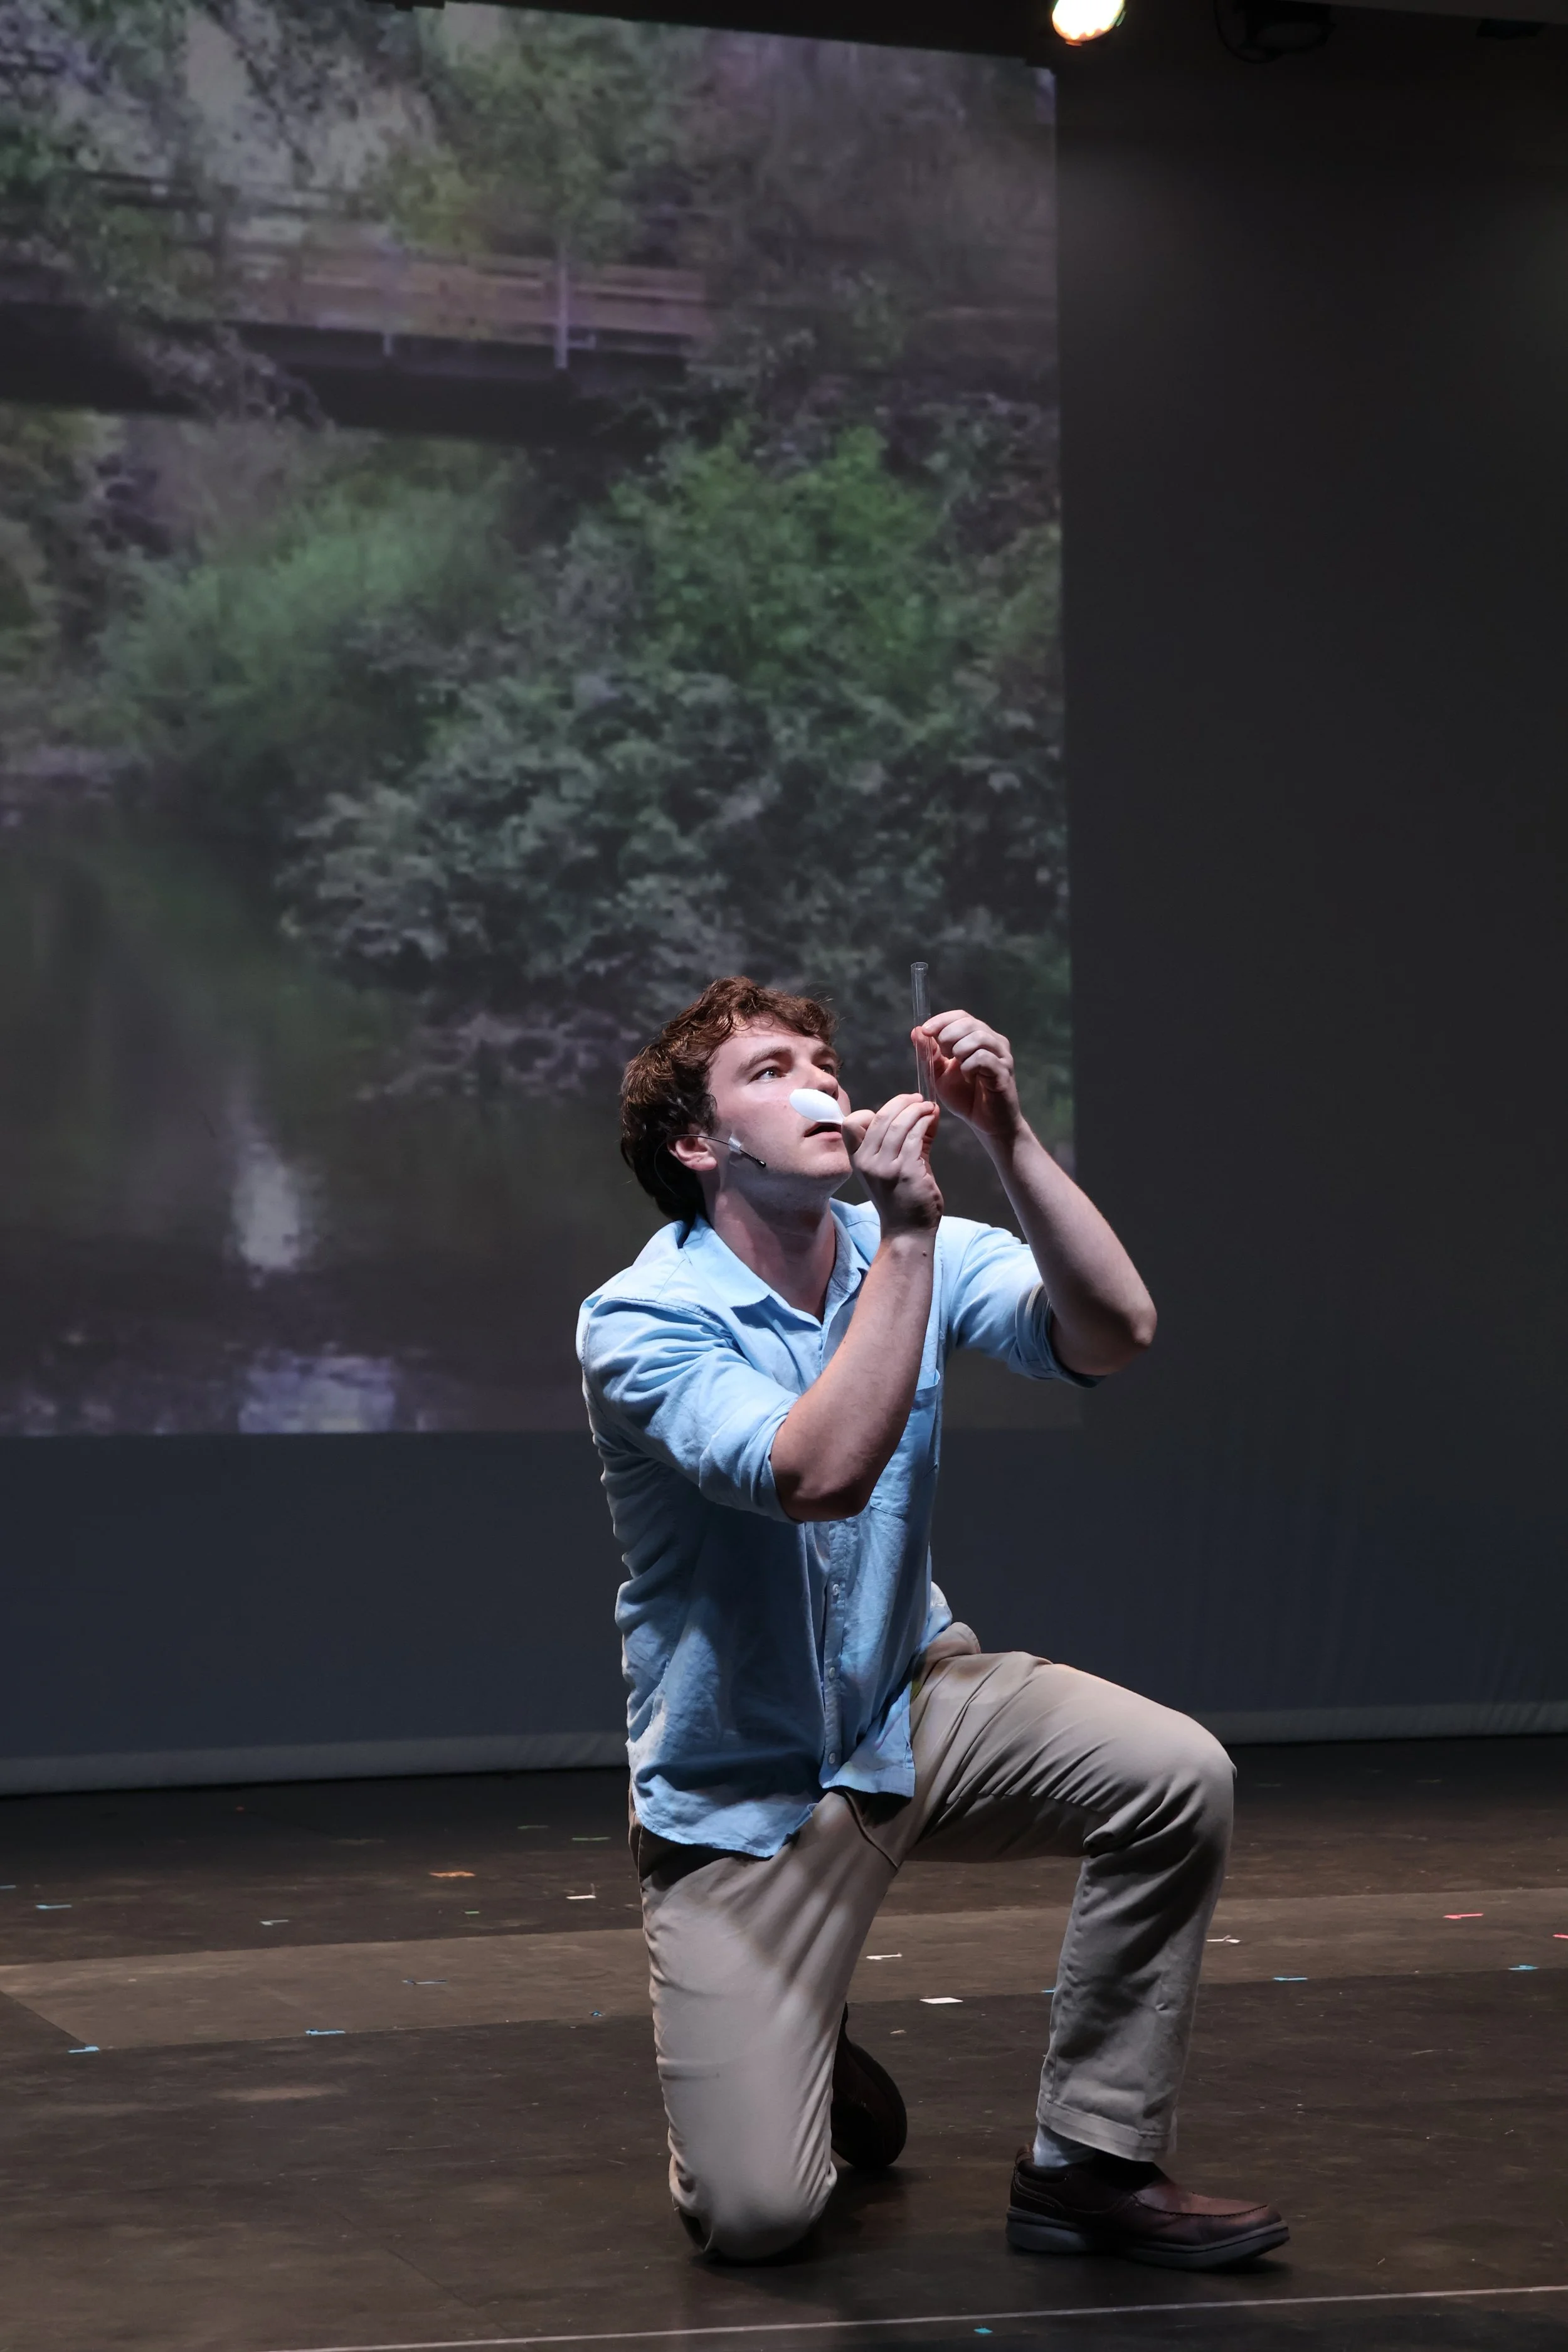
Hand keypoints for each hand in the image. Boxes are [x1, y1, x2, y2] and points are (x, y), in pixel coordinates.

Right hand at [845, 1092, 942, 1235]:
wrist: (907, 1232)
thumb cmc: (902, 1199)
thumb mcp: (894, 1166)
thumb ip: (907, 1138)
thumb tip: (926, 1109)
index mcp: (858, 1160)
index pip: (850, 1123)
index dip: (871, 1111)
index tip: (893, 1111)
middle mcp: (867, 1162)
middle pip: (879, 1117)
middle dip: (901, 1102)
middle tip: (917, 1099)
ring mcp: (885, 1167)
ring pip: (898, 1123)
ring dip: (916, 1109)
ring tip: (927, 1107)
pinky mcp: (906, 1171)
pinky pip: (914, 1136)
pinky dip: (924, 1121)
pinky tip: (931, 1118)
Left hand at [917, 1010, 1023, 1142]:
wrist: (986, 1124)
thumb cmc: (966, 1097)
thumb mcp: (939, 1075)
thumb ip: (929, 1054)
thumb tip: (915, 1031)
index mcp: (978, 1038)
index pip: (961, 1016)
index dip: (941, 1020)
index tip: (925, 1031)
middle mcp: (993, 1042)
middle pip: (969, 1023)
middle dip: (948, 1035)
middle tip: (943, 1055)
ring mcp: (1001, 1056)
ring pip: (978, 1037)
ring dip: (959, 1050)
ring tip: (956, 1066)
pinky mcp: (1004, 1072)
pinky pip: (984, 1058)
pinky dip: (969, 1066)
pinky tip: (967, 1078)